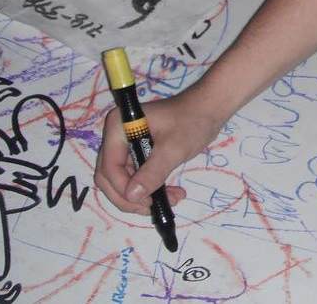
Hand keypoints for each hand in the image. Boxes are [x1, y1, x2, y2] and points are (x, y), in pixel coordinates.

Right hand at [93, 89, 221, 215]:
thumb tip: (132, 196)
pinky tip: (171, 194)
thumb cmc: (191, 122)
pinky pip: (136, 176)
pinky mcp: (137, 150)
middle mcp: (116, 135)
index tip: (147, 202)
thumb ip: (152, 172)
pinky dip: (150, 187)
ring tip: (173, 199)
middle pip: (110, 176)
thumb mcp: (173, 149)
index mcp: (118, 128)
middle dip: (131, 196)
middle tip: (155, 207)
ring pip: (123, 180)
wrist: (207, 109)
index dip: (124, 189)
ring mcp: (126, 143)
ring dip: (143, 195)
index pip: (109, 167)